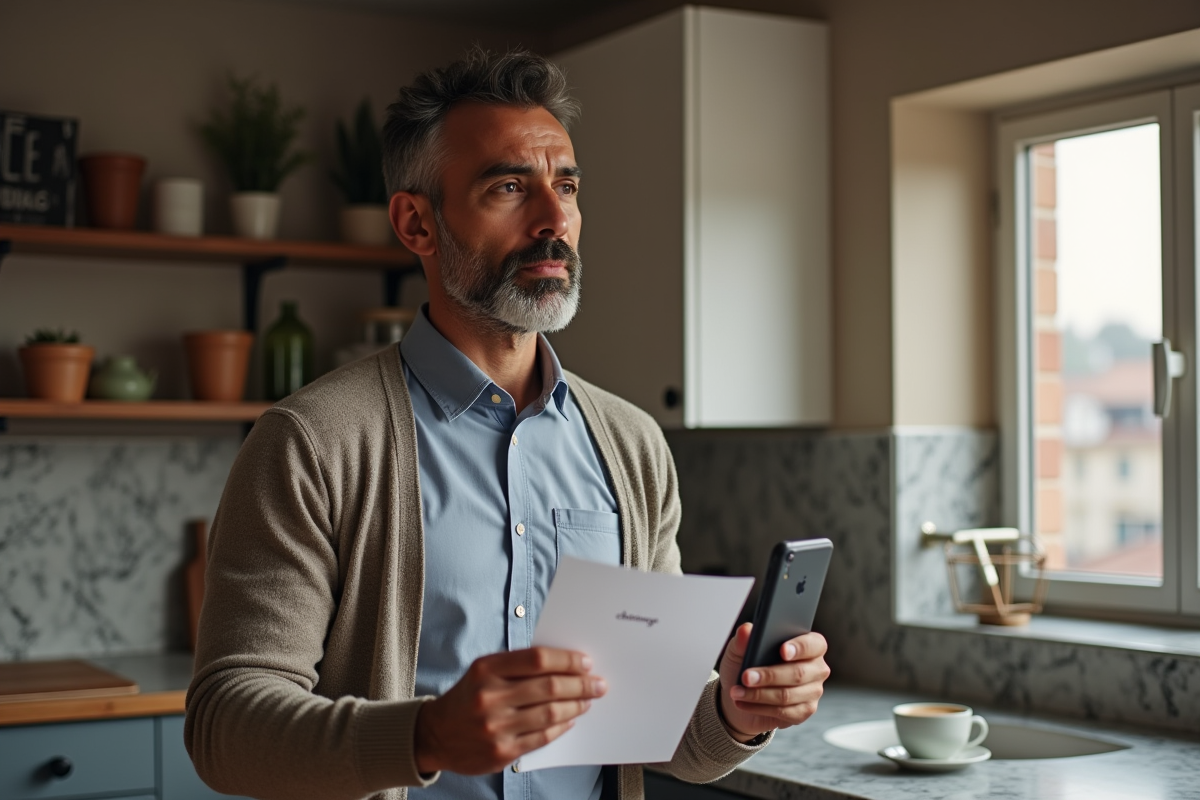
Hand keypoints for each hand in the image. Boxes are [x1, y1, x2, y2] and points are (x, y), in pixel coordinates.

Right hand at [413, 647, 606, 774]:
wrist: (435, 735)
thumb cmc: (469, 696)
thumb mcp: (484, 671)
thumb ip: (519, 665)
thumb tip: (565, 664)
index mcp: (486, 669)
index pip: (537, 659)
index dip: (567, 660)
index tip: (586, 662)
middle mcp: (489, 697)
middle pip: (549, 687)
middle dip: (580, 684)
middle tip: (598, 683)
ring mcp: (495, 727)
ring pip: (550, 713)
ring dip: (576, 706)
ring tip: (588, 701)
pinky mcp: (501, 752)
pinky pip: (542, 737)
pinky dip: (561, 726)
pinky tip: (571, 719)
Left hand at [716, 623, 829, 740]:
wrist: (740, 693)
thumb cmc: (745, 665)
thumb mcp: (739, 649)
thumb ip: (743, 639)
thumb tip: (746, 630)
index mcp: (809, 645)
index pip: (814, 644)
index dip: (800, 647)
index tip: (782, 650)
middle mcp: (816, 668)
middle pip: (799, 673)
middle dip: (769, 675)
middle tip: (746, 677)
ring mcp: (813, 691)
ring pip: (788, 695)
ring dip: (759, 694)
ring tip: (737, 691)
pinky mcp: (804, 711)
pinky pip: (784, 712)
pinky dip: (759, 707)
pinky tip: (743, 703)